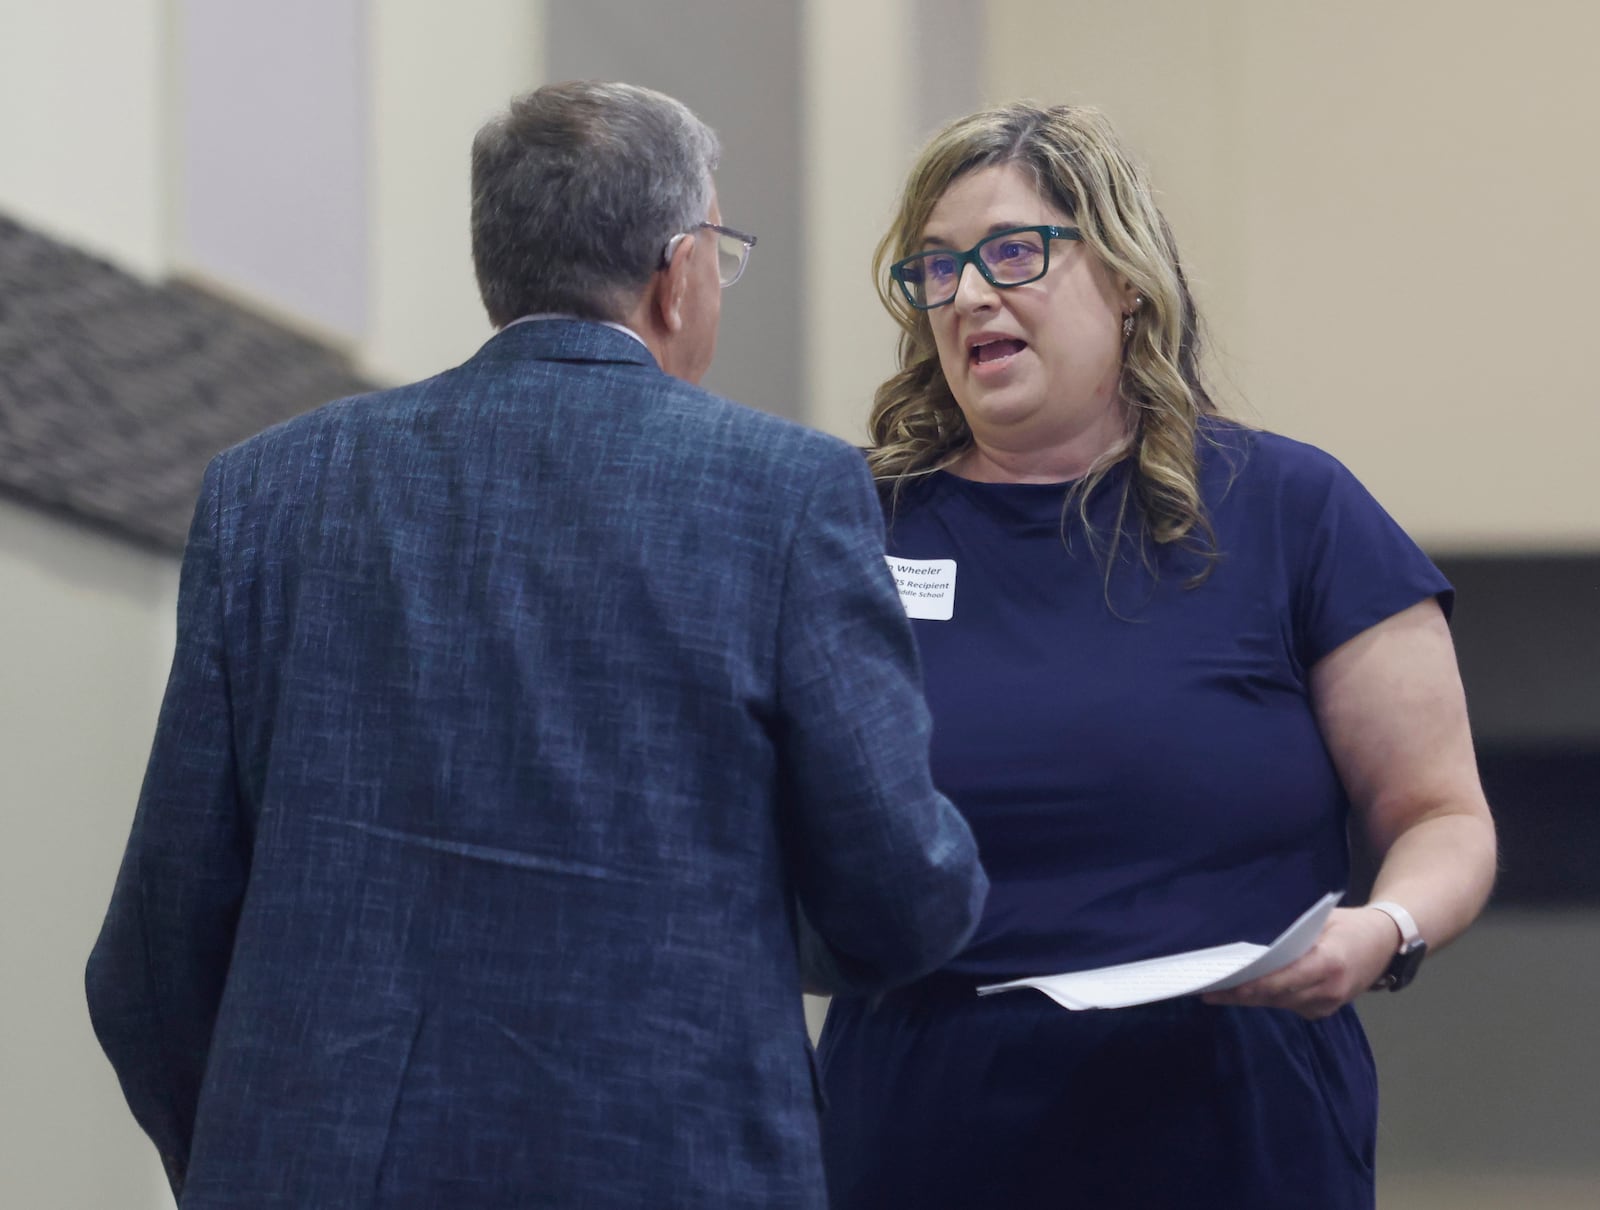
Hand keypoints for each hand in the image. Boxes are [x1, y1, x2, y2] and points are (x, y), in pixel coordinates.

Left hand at [1200, 907, 1398, 1019]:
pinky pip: (1290, 1005)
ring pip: (1280, 1004)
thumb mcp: (1321, 921)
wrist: (1386, 944)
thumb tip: (1256, 949)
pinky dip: (1269, 998)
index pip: (1280, 980)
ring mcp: (1328, 1003)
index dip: (1250, 986)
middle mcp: (1328, 989)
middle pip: (1275, 996)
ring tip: (1219, 992)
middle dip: (1241, 995)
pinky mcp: (1325, 1010)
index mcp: (1327, 963)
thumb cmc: (1350, 925)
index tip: (1223, 987)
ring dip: (1250, 999)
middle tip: (1208, 991)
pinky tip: (1245, 992)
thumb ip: (1291, 937)